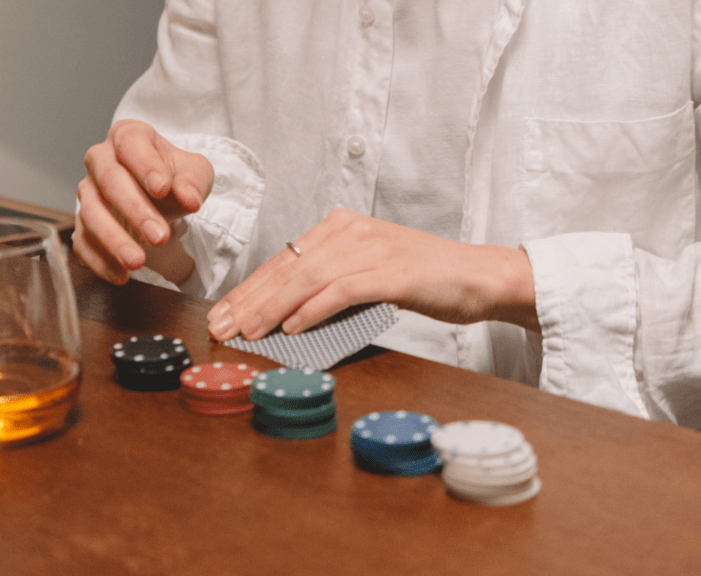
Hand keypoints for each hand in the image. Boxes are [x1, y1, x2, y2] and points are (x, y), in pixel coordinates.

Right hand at [73, 120, 213, 284]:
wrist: (162, 195)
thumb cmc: (175, 176)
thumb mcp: (195, 172)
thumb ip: (194, 181)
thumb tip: (190, 198)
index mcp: (129, 137)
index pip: (131, 145)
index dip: (145, 166)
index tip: (163, 188)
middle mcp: (101, 160)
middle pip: (110, 181)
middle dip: (135, 211)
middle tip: (159, 236)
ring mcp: (89, 192)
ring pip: (91, 213)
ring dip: (114, 240)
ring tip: (137, 262)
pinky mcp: (83, 222)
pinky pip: (83, 241)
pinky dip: (99, 261)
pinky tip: (120, 275)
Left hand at [206, 209, 539, 340]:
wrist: (478, 276)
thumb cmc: (425, 280)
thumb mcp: (370, 275)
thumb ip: (332, 286)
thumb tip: (288, 318)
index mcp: (342, 227)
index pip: (285, 259)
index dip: (251, 287)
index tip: (225, 311)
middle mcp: (352, 231)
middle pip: (289, 267)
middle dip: (250, 298)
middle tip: (222, 325)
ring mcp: (371, 248)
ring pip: (308, 278)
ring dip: (272, 307)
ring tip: (248, 331)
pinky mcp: (390, 271)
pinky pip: (340, 290)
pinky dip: (313, 310)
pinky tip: (291, 328)